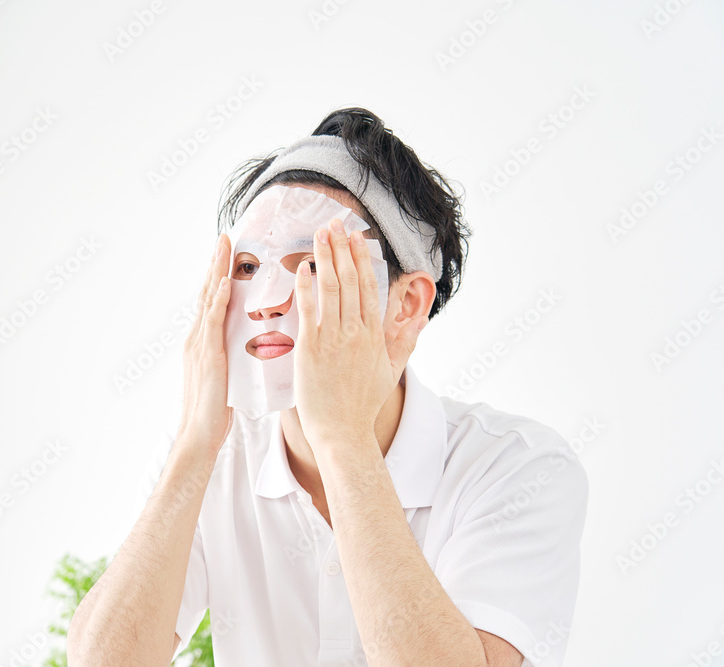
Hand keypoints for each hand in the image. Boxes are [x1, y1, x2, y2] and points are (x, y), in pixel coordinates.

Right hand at [175, 234, 233, 452]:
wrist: (200, 434)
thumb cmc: (218, 411)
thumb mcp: (228, 375)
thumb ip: (234, 355)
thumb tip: (252, 345)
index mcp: (204, 341)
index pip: (212, 300)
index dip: (219, 275)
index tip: (228, 251)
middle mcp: (198, 337)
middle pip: (206, 291)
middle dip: (216, 263)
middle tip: (224, 236)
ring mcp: (199, 344)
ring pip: (207, 299)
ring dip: (216, 270)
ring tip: (223, 246)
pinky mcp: (206, 355)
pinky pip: (212, 322)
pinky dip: (216, 300)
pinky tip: (223, 284)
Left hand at [291, 218, 425, 458]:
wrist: (342, 432)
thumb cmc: (362, 405)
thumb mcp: (391, 371)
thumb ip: (405, 341)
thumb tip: (421, 318)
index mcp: (374, 335)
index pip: (369, 287)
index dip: (361, 258)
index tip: (356, 236)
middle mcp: (356, 332)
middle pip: (350, 280)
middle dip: (341, 248)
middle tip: (334, 222)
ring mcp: (333, 338)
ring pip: (331, 289)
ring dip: (325, 257)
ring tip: (319, 233)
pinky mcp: (311, 348)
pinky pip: (308, 310)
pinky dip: (305, 287)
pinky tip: (302, 267)